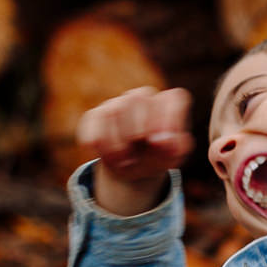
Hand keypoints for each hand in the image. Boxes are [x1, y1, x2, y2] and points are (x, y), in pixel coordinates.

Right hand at [75, 87, 192, 214]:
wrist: (133, 169)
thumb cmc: (157, 158)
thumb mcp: (170, 158)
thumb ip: (173, 147)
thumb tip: (163, 140)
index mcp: (169, 104)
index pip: (173, 98)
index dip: (168, 119)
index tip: (159, 143)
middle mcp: (143, 97)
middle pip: (137, 99)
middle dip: (136, 131)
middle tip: (136, 156)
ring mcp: (118, 103)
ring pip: (113, 110)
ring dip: (117, 142)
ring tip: (123, 161)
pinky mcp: (97, 114)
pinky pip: (93, 120)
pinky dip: (97, 139)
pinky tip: (103, 154)